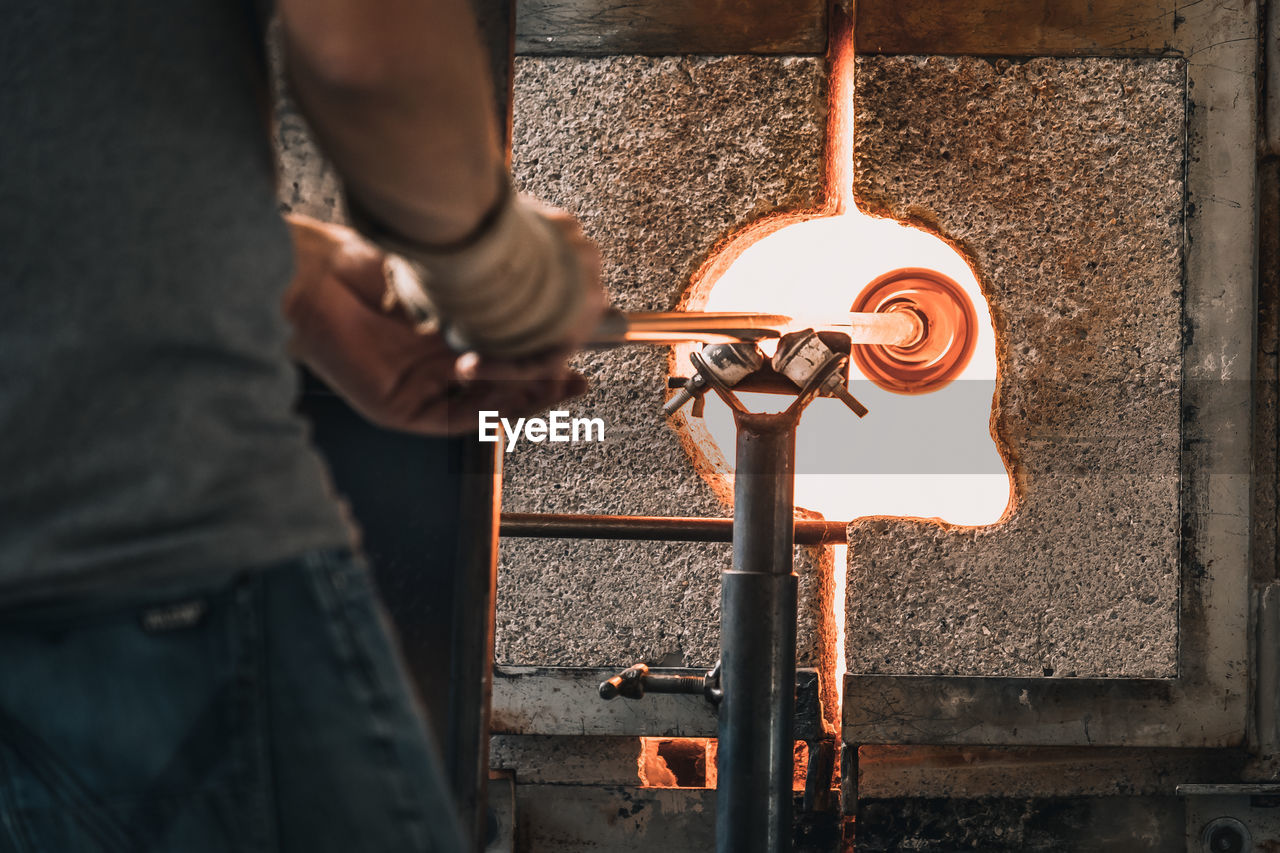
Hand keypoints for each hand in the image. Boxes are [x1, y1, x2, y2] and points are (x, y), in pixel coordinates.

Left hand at [284, 214, 588, 435]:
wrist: (314, 274)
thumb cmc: (367, 264)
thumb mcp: (443, 274)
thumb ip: (484, 287)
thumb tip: (539, 276)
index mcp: (446, 338)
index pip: (505, 357)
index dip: (542, 357)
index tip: (577, 346)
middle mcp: (434, 369)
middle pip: (502, 390)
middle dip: (544, 387)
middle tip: (578, 378)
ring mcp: (418, 393)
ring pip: (485, 410)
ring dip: (524, 401)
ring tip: (556, 385)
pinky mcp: (400, 411)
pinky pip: (455, 419)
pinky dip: (487, 408)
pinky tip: (510, 392)